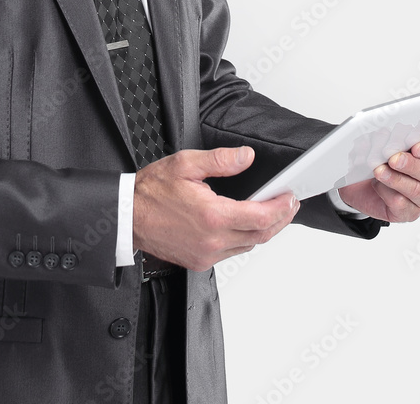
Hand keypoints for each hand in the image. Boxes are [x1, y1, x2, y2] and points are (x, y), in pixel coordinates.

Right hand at [132, 146, 299, 270]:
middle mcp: (211, 240)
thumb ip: (220, 160)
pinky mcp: (199, 261)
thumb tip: (246, 157)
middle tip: (289, 204)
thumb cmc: (151, 192)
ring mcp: (206, 254)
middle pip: (260, 235)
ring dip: (263, 230)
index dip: (281, 207)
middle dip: (280, 219)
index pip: (260, 217)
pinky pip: (231, 252)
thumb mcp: (186, 164)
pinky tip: (245, 225)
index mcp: (212, 216)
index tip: (290, 197)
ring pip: (247, 246)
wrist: (128, 217)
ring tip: (272, 212)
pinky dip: (244, 239)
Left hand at [337, 136, 419, 222]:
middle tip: (394, 159)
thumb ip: (390, 138)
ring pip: (416, 190)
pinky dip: (386, 192)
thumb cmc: (379, 159)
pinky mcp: (410, 212)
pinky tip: (376, 185)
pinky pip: (401, 203)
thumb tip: (386, 135)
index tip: (416, 147)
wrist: (361, 183)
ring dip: (396, 179)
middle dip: (411, 164)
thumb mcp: (384, 143)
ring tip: (379, 171)